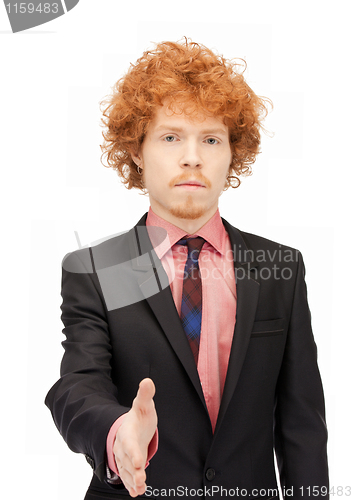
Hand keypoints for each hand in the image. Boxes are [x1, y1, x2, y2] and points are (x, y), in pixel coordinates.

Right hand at [113, 378, 157, 496]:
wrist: (131, 427)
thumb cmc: (139, 416)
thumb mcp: (143, 404)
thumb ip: (145, 395)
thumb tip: (147, 381)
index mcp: (127, 432)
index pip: (129, 443)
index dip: (133, 453)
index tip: (139, 462)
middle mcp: (123, 447)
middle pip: (126, 461)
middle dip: (132, 471)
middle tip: (141, 478)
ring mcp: (125, 458)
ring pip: (126, 471)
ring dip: (133, 480)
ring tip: (140, 488)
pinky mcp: (129, 466)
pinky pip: (129, 477)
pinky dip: (132, 485)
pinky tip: (138, 492)